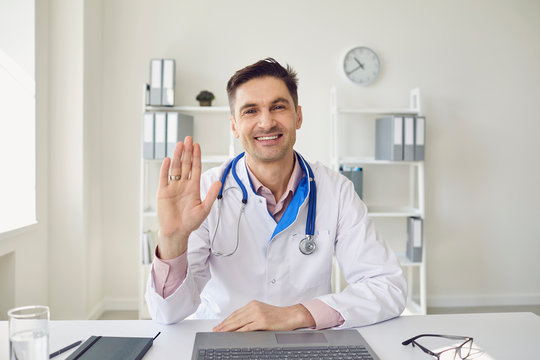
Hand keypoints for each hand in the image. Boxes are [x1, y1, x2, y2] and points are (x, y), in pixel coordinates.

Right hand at [156, 136, 220, 258]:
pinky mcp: (163, 192)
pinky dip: (166, 169)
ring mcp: (173, 187)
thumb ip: (211, 195)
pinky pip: (164, 177)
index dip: (196, 156)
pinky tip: (168, 160)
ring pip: (175, 168)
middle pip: (185, 164)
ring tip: (179, 145)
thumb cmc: (190, 222)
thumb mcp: (204, 208)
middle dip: (187, 152)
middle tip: (189, 139)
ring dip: (177, 156)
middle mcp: (183, 184)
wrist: (177, 232)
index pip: (195, 168)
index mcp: (193, 187)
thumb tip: (219, 182)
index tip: (197, 145)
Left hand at [213, 300, 314, 331]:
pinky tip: (234, 334)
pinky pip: (247, 328)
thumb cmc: (279, 315)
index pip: (236, 313)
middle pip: (235, 317)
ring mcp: (258, 314)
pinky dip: (239, 331)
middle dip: (224, 324)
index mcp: (253, 304)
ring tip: (221, 332)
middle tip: (216, 330)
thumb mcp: (263, 312)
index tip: (220, 325)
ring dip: (228, 328)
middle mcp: (254, 307)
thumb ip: (251, 316)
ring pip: (239, 322)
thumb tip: (239, 325)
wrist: (291, 315)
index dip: (226, 320)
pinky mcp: (262, 321)